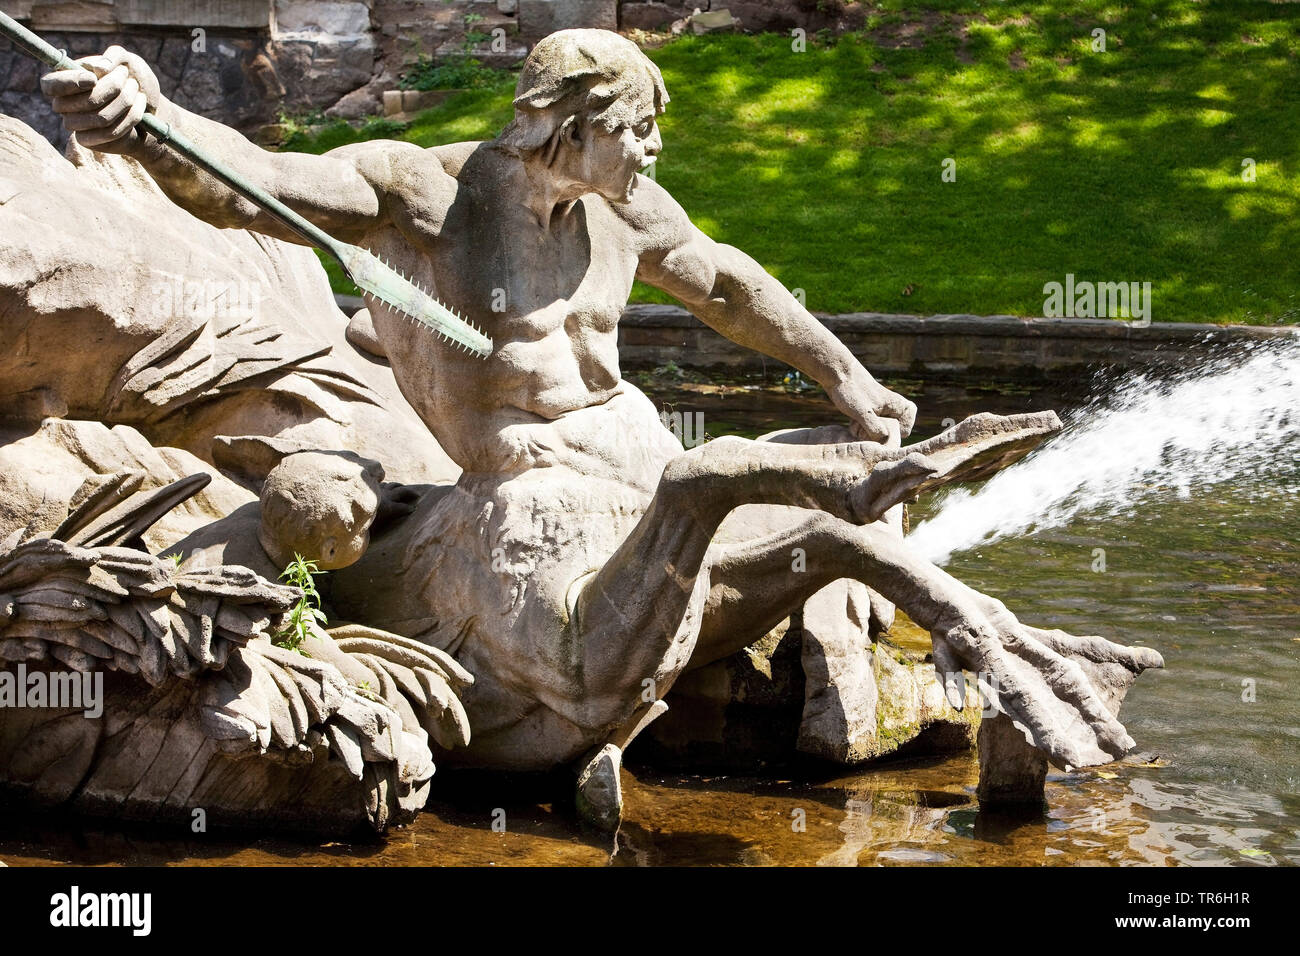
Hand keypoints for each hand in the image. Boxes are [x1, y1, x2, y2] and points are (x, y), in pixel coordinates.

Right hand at [40, 45, 161, 153]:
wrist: (146, 105)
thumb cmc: (129, 78)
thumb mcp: (125, 60)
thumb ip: (113, 56)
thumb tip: (100, 70)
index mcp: (61, 80)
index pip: (50, 85)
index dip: (70, 82)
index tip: (93, 79)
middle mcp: (63, 104)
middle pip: (86, 101)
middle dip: (113, 87)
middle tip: (129, 78)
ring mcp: (75, 124)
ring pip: (102, 117)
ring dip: (126, 101)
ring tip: (136, 88)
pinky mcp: (89, 140)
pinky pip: (111, 132)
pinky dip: (131, 116)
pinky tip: (139, 103)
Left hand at [827, 368, 916, 443]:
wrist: (838, 374)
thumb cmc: (851, 390)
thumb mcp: (862, 412)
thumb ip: (874, 428)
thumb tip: (884, 439)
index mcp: (901, 406)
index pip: (904, 432)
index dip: (889, 434)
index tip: (875, 426)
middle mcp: (895, 409)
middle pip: (890, 435)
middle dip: (874, 435)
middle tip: (861, 424)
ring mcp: (883, 412)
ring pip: (878, 434)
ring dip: (866, 432)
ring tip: (855, 421)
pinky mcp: (872, 414)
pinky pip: (869, 430)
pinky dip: (861, 429)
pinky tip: (853, 421)